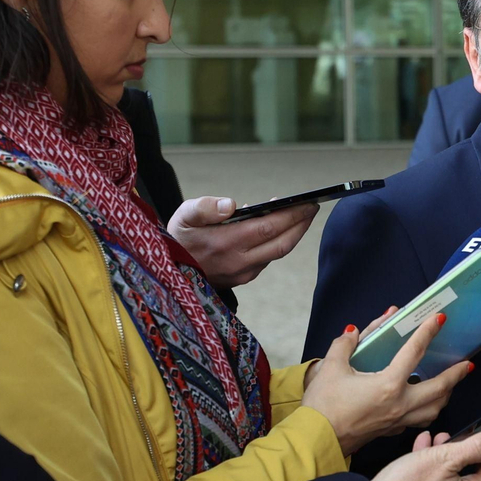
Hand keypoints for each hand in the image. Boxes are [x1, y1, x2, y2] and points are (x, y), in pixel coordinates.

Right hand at [168, 196, 316, 286]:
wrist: (168, 272)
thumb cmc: (177, 238)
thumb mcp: (183, 216)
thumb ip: (205, 207)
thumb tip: (231, 205)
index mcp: (226, 243)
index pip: (269, 227)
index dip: (292, 215)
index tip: (308, 203)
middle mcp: (239, 261)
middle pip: (282, 243)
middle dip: (301, 224)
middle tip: (312, 208)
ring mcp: (243, 273)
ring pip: (277, 252)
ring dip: (292, 233)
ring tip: (299, 214)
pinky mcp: (243, 278)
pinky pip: (268, 258)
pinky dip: (277, 241)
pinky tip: (278, 227)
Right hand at [302, 311, 472, 454]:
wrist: (315, 441)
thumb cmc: (323, 407)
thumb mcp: (330, 368)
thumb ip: (345, 345)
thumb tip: (353, 332)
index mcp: (388, 386)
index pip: (414, 352)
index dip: (427, 332)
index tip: (439, 319)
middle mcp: (400, 405)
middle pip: (439, 388)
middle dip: (456, 374)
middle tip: (467, 364)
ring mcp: (398, 421)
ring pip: (434, 410)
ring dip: (446, 396)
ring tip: (451, 385)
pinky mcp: (391, 431)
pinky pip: (419, 422)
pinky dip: (428, 412)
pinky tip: (424, 405)